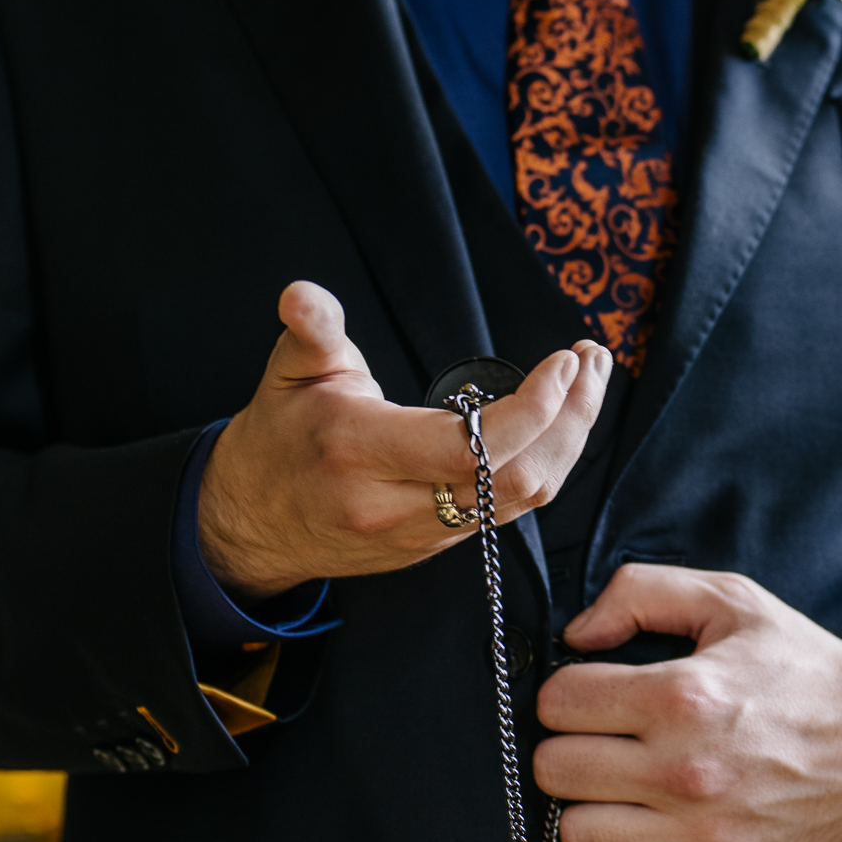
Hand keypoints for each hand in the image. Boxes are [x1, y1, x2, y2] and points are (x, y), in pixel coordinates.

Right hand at [200, 281, 611, 597]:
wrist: (249, 524)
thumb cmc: (278, 437)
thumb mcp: (287, 373)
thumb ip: (309, 331)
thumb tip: (302, 294)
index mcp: (359, 454)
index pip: (469, 449)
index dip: (532, 410)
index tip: (564, 363)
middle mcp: (395, 504)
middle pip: (515, 478)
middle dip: (570, 420)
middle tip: (592, 361)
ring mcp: (420, 534)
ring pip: (522, 500)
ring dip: (568, 442)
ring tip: (588, 385)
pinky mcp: (435, 547)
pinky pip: (508, 512)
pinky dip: (545, 465)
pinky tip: (559, 424)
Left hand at [533, 565, 841, 841]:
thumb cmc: (807, 671)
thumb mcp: (733, 601)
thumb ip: (642, 592)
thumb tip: (578, 634)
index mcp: (682, 694)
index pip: (558, 701)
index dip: (567, 691)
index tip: (592, 693)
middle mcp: (684, 767)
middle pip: (555, 768)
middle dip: (568, 745)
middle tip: (602, 738)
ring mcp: (701, 829)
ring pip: (578, 832)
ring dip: (589, 806)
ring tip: (621, 785)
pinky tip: (645, 828)